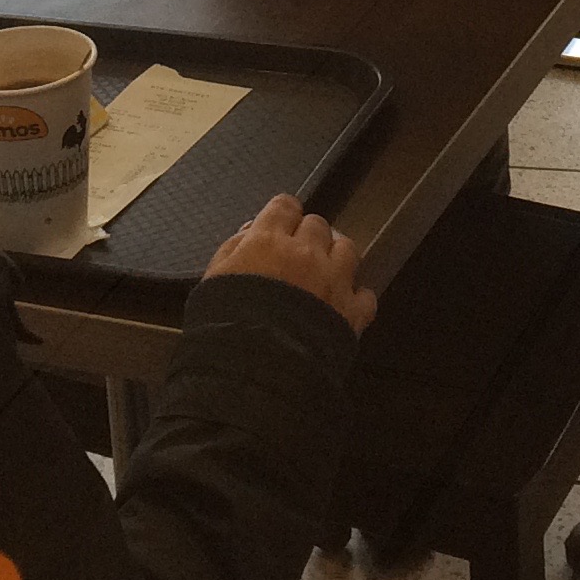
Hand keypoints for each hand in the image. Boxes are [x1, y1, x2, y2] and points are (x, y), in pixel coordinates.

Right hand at [205, 192, 376, 332]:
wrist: (254, 372)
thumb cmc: (224, 327)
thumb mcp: (214, 280)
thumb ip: (232, 248)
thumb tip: (249, 231)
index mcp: (268, 241)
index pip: (285, 206)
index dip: (283, 215)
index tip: (281, 225)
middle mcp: (306, 253)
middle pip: (317, 225)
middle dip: (308, 237)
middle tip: (297, 256)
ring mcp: (333, 281)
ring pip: (347, 249)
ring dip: (336, 257)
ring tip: (324, 274)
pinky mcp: (351, 313)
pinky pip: (365, 294)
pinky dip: (355, 298)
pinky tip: (342, 306)